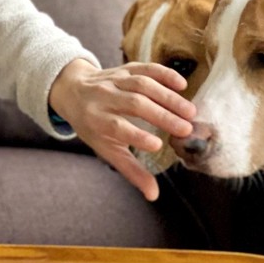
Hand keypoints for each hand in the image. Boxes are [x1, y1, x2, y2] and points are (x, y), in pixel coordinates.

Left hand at [48, 59, 195, 200]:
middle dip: (162, 115)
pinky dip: (164, 74)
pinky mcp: (125, 68)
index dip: (136, 136)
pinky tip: (181, 84)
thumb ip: (131, 170)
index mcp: (96, 121)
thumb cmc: (93, 126)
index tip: (157, 146)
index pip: (117, 128)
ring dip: (168, 97)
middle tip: (186, 128)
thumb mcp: (106, 149)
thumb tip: (153, 195)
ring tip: (190, 111)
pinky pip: (145, 68)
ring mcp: (115, 80)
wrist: (73, 90)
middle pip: (135, 104)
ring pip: (143, 85)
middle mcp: (104, 98)